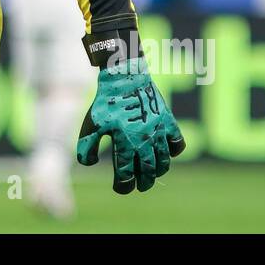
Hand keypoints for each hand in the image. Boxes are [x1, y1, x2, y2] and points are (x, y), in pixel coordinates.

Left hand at [77, 57, 184, 193]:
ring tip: (153, 172)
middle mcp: (143, 141)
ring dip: (158, 171)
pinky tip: (166, 151)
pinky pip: (177, 143)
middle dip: (143, 183)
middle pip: (147, 172)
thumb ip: (86, 146)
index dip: (123, 186)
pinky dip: (174, 151)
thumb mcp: (91, 124)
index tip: (121, 187)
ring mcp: (158, 132)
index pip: (126, 176)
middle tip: (140, 186)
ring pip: (164, 162)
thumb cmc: (106, 102)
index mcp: (124, 144)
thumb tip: (88, 164)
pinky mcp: (168, 122)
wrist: (124, 77)